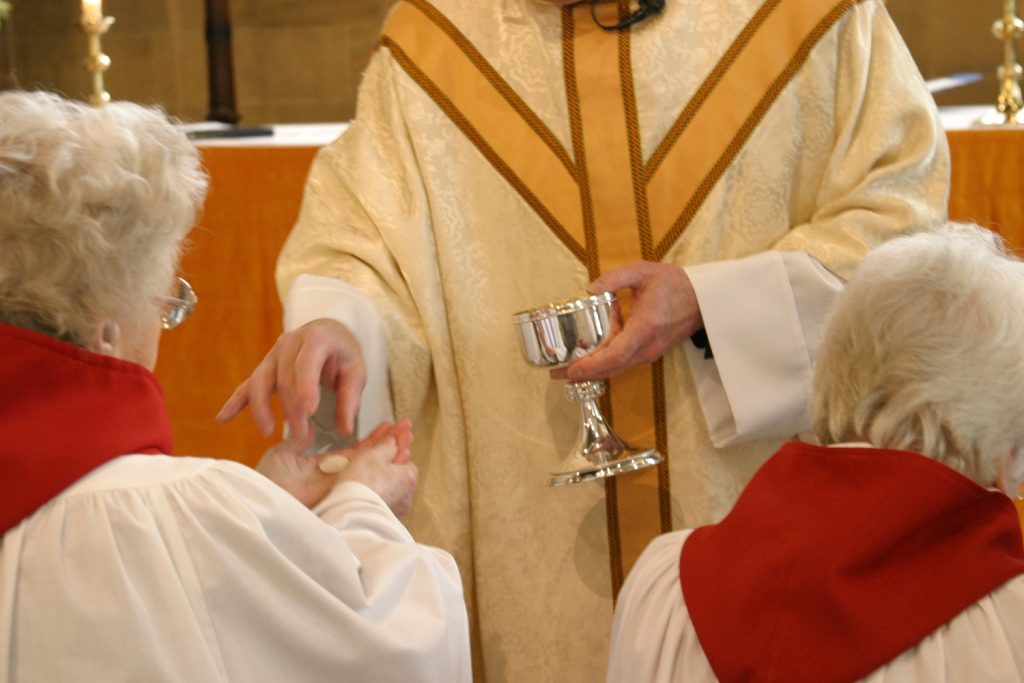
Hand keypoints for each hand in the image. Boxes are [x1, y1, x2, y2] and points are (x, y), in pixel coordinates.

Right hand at [217, 318, 365, 444]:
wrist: (326, 332)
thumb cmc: (343, 353)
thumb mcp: (355, 371)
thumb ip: (350, 399)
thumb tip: (345, 430)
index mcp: (316, 339)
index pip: (306, 363)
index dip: (306, 386)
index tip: (309, 411)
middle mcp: (289, 343)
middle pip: (284, 378)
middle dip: (292, 410)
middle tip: (303, 438)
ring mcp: (273, 355)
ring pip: (260, 381)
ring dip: (262, 408)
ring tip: (268, 432)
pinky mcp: (264, 368)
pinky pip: (247, 385)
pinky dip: (235, 402)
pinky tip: (223, 418)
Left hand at [257, 420, 413, 510]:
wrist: (262, 497)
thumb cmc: (266, 480)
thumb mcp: (284, 453)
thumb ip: (300, 441)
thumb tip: (308, 431)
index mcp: (322, 468)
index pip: (353, 453)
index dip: (371, 441)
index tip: (387, 427)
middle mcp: (336, 478)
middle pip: (369, 459)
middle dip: (388, 443)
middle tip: (405, 428)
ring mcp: (343, 485)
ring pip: (373, 465)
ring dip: (392, 449)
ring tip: (407, 433)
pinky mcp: (347, 490)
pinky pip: (369, 473)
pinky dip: (385, 460)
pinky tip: (399, 447)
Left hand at [560, 262, 701, 380]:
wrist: (705, 298)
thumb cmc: (675, 283)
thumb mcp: (643, 272)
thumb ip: (615, 278)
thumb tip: (590, 289)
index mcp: (645, 327)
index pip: (615, 354)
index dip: (591, 365)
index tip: (571, 370)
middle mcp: (648, 346)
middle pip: (612, 368)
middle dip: (584, 374)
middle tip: (557, 374)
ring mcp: (651, 352)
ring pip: (618, 368)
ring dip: (594, 371)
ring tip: (568, 371)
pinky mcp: (652, 351)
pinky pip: (626, 363)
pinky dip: (606, 365)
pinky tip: (591, 360)